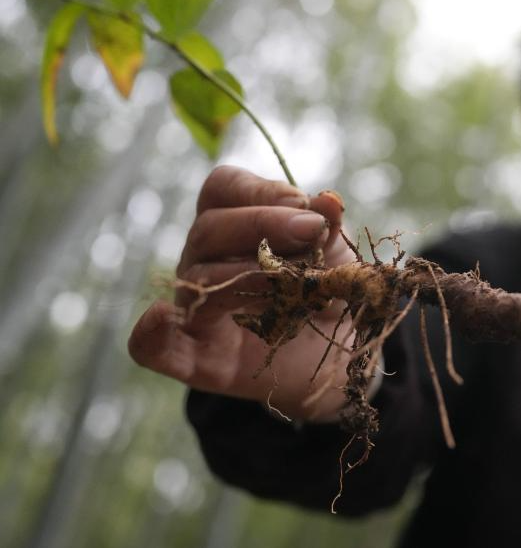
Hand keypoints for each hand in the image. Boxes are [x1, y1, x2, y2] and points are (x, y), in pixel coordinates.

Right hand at [128, 165, 355, 420]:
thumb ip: (329, 229)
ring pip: (198, 278)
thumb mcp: (336, 256)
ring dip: (247, 275)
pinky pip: (154, 347)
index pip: (224, 188)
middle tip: (310, 232)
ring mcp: (197, 308)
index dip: (261, 192)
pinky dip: (152, 331)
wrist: (340, 356)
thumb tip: (328, 199)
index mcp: (232, 224)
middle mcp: (204, 260)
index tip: (307, 208)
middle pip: (208, 228)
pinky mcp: (198, 359)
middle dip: (262, 225)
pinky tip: (161, 317)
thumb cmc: (327, 292)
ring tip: (293, 285)